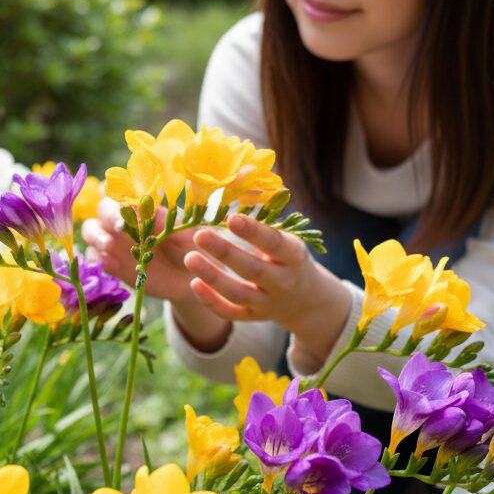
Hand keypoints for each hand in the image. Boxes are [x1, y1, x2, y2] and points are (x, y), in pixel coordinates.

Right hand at [80, 199, 197, 302]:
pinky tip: (111, 265)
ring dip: (96, 236)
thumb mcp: (185, 230)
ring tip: (109, 246)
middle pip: (102, 210)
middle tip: (119, 230)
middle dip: (107, 217)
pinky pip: (94, 258)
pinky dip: (97, 259)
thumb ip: (168, 216)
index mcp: (142, 208)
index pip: (122, 194)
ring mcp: (115, 243)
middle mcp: (124, 222)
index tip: (127, 209)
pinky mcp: (112, 264)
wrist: (190, 277)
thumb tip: (153, 199)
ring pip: (90, 231)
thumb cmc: (191, 246)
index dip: (120, 197)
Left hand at [185, 212, 350, 365]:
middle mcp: (283, 282)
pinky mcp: (252, 317)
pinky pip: (230, 313)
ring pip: (238, 293)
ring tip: (189, 258)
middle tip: (199, 235)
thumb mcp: (284, 236)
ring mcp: (267, 303)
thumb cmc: (286, 256)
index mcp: (293, 255)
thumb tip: (239, 176)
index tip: (231, 218)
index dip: (253, 232)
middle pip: (253, 269)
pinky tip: (194, 284)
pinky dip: (211, 301)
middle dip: (225, 252)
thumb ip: (261, 216)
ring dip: (213, 277)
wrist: (305, 298)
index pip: (274, 243)